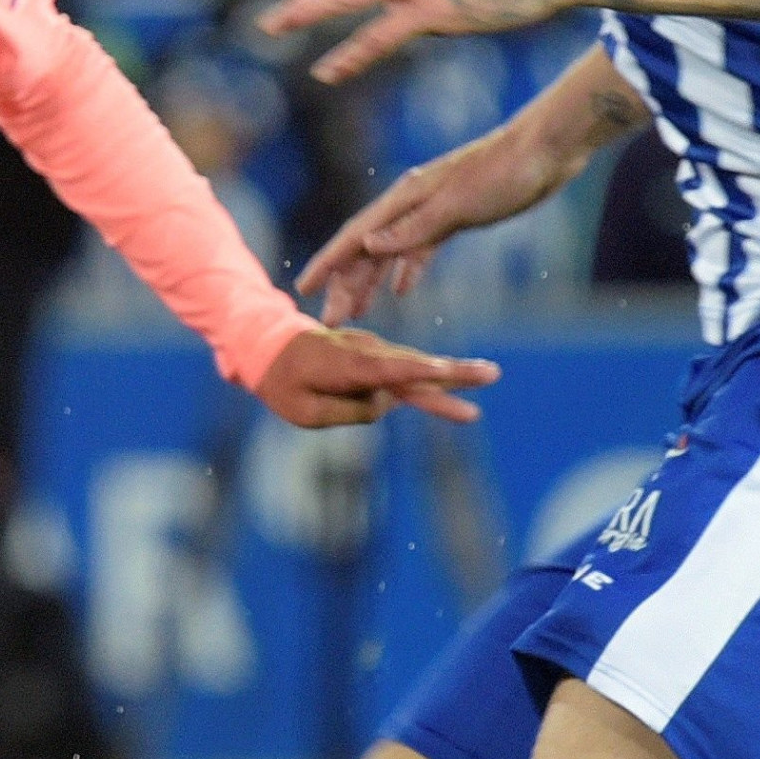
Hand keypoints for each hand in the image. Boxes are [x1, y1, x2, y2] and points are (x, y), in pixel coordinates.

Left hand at [255, 323, 497, 429]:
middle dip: (453, 373)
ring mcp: (372, 352)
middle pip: (416, 367)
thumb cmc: (281, 383)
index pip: (389, 370)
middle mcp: (365, 354)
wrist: (266, 345)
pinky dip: (426, 378)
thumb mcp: (304, 413)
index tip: (445, 374)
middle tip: (492, 373)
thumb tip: (385, 406)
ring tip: (487, 381)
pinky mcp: (374, 356)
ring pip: (415, 369)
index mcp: (346, 366)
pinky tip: (458, 380)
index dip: (419, 373)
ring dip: (449, 377)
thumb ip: (348, 413)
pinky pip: (403, 372)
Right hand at [297, 131, 565, 321]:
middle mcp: (410, 204)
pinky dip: (406, 270)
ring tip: (356, 312)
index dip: (328, 263)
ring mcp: (430, 210)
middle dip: (345, 283)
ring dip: (371, 281)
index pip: (355, 235)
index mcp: (404, 198)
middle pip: (366, 248)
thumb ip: (413, 228)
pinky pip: (419, 249)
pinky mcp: (453, 217)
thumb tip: (368, 247)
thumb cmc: (504, 174)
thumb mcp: (456, 204)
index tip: (304, 289)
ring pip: (389, 252)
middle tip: (328, 320)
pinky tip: (401, 291)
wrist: (547, 150)